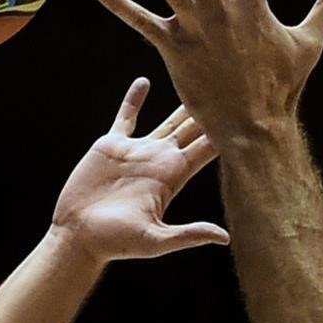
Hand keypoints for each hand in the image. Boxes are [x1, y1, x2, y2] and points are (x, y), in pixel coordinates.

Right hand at [51, 77, 229, 262]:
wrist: (79, 236)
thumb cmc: (115, 243)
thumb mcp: (155, 240)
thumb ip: (188, 234)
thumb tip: (224, 237)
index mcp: (172, 177)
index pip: (205, 148)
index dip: (224, 132)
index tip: (244, 112)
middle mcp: (159, 160)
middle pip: (193, 129)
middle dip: (211, 111)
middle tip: (232, 85)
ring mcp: (137, 152)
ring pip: (167, 121)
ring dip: (182, 103)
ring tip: (199, 79)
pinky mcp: (112, 146)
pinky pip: (126, 118)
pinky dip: (133, 100)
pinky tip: (144, 81)